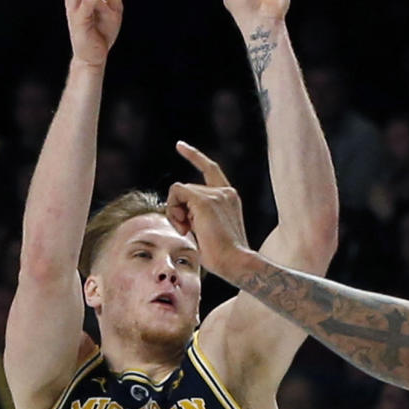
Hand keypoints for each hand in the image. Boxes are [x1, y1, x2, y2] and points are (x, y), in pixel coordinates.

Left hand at [169, 142, 250, 279]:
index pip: (210, 169)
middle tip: (184, 230)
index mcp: (229, 198)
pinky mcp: (205, 200)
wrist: (235, 262)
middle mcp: (225, 192)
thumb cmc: (222, 256)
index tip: (180, 145)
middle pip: (186, 187)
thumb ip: (196, 215)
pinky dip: (173, 209)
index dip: (194, 156)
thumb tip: (178, 210)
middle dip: (178, 209)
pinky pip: (176, 192)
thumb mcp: (208, 230)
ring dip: (175, 212)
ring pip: (179, 190)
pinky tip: (183, 227)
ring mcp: (216, 194)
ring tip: (186, 231)